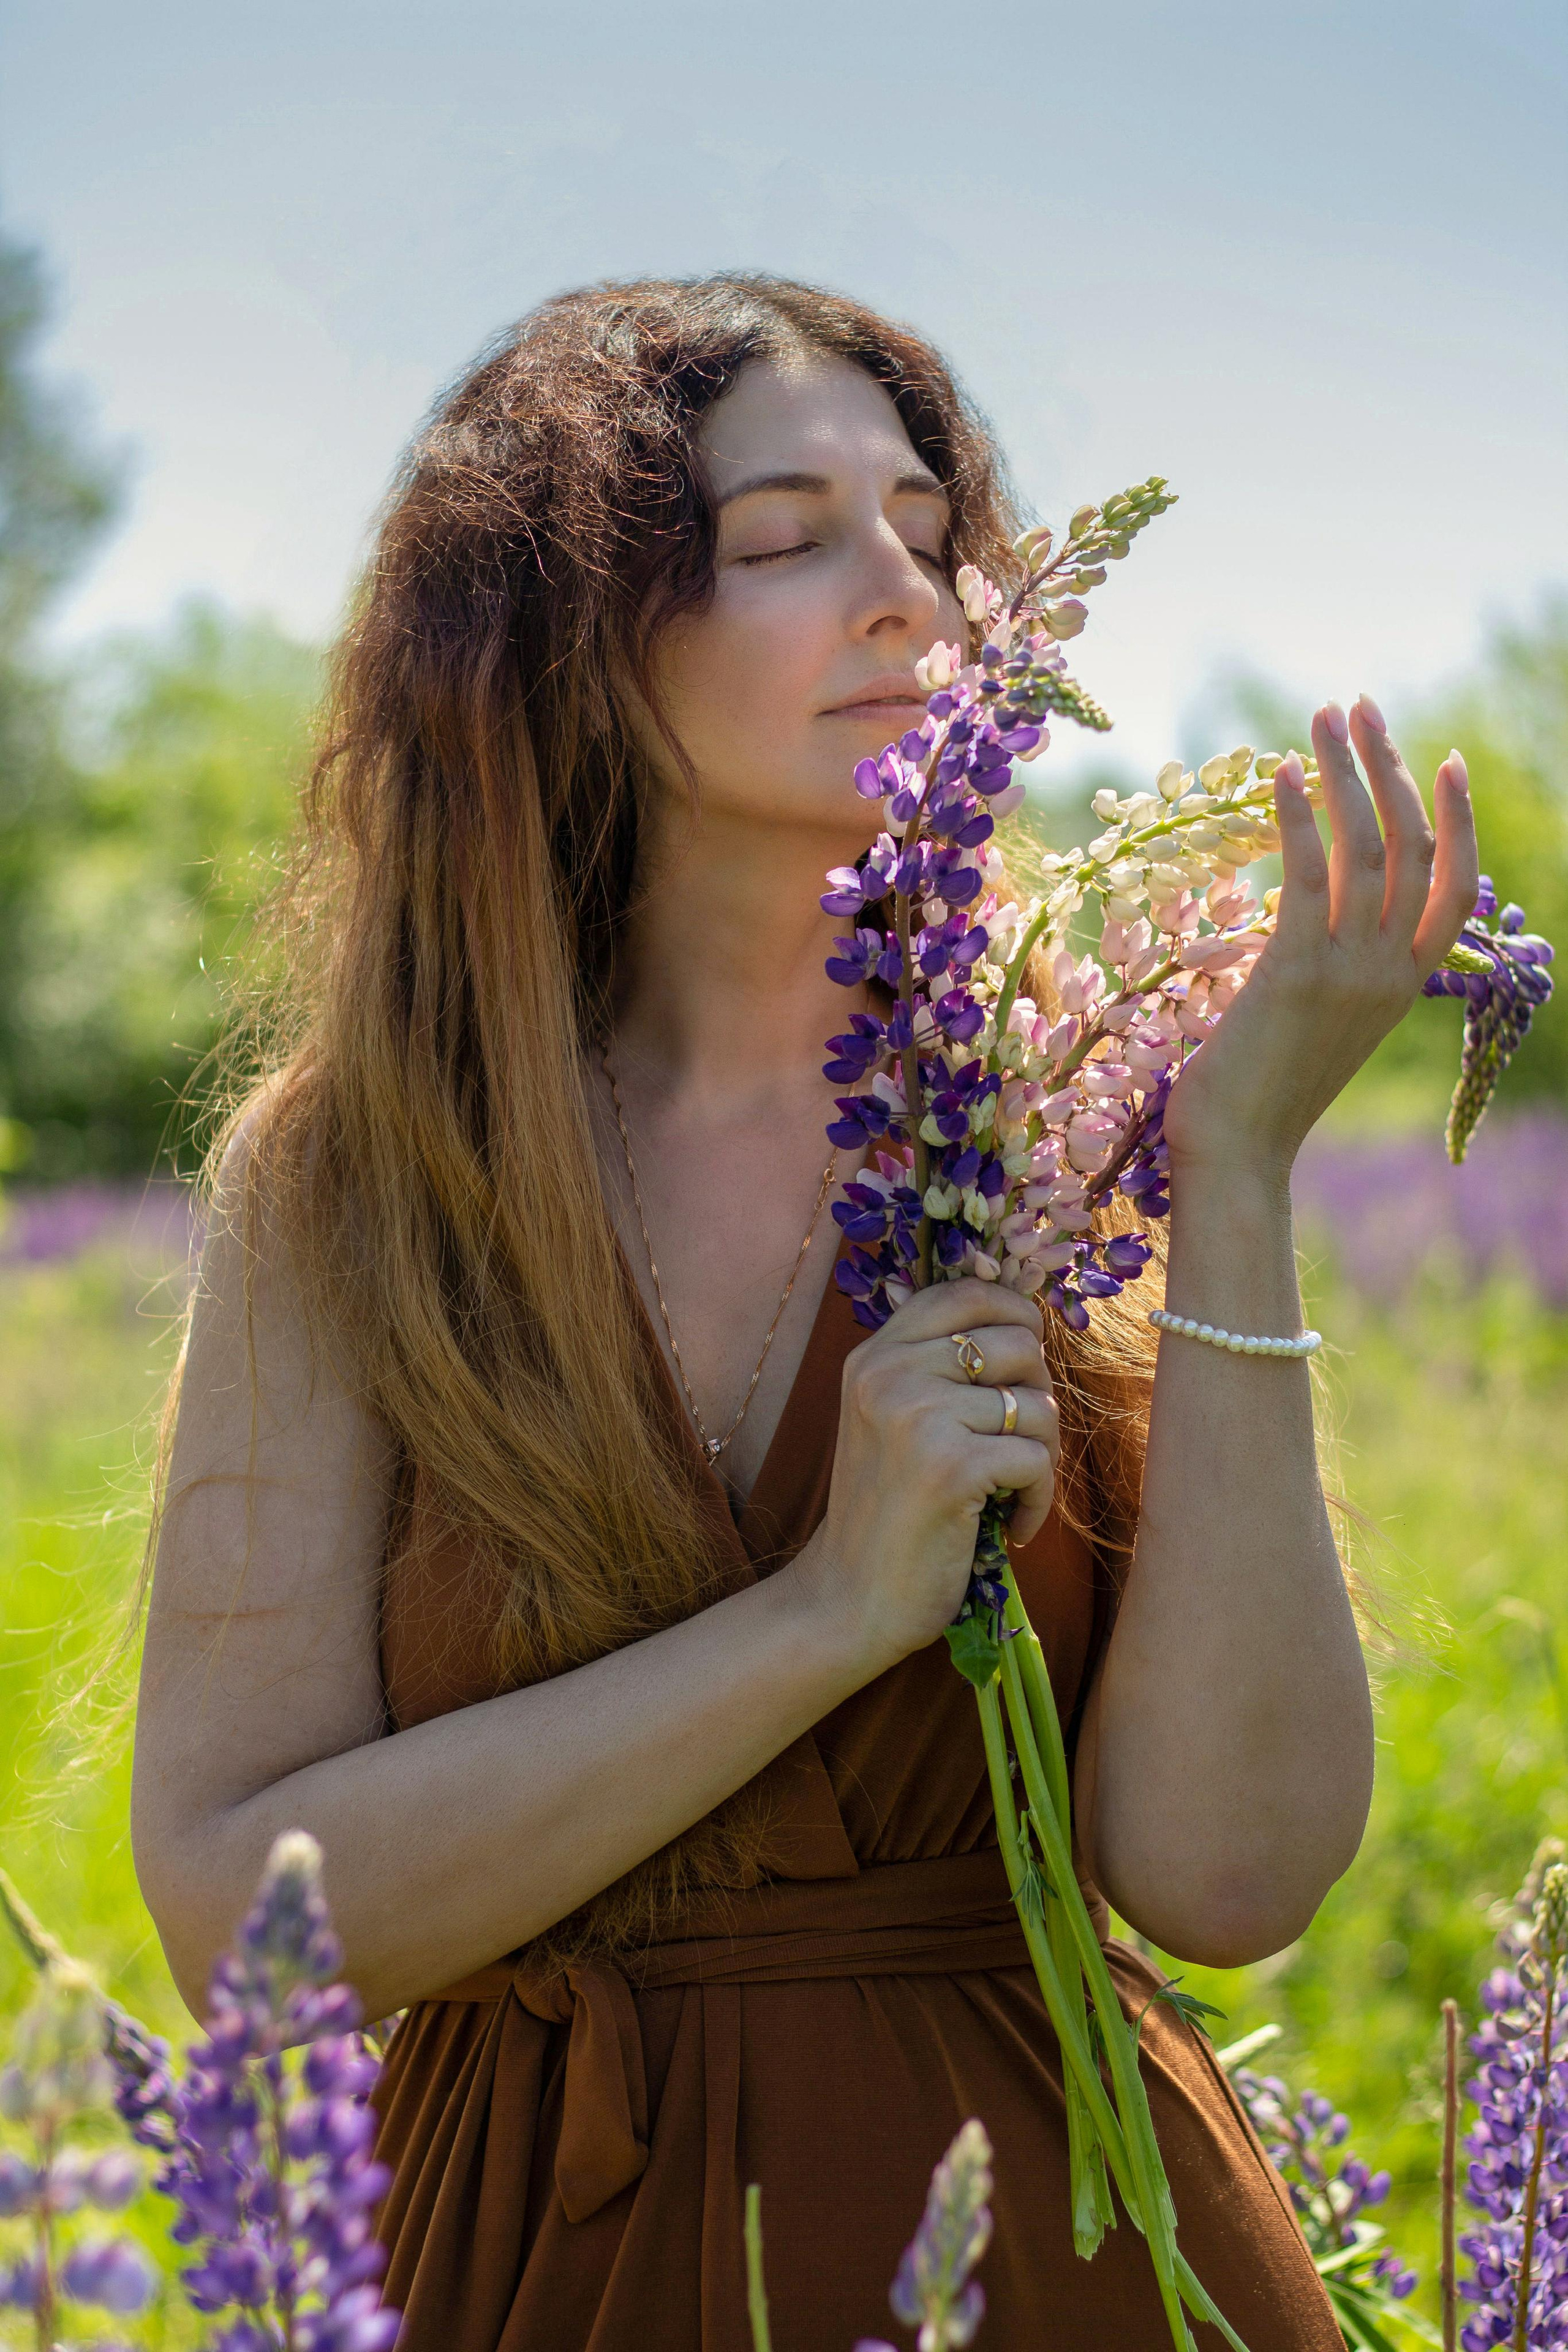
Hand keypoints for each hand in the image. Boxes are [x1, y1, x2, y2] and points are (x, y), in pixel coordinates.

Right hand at [789, 1277, 1059, 1680]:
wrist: (849, 1599)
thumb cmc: (889, 1512)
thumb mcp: (893, 1419)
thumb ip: (937, 1368)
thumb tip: (1025, 1323)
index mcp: (874, 1355)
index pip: (966, 1292)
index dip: (1016, 1314)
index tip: (1026, 1363)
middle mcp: (889, 1373)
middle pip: (1018, 1343)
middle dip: (1038, 1395)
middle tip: (1018, 1443)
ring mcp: (917, 1416)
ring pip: (1037, 1405)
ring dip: (1041, 1456)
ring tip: (1009, 1491)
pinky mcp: (949, 1467)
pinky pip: (1037, 1461)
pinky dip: (1037, 1501)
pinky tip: (1011, 1526)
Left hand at [1159, 696, 1479, 1178]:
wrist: (1237, 1155)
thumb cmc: (1258, 1091)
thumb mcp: (1314, 1019)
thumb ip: (1327, 964)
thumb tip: (1303, 911)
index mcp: (1403, 985)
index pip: (1455, 886)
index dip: (1456, 818)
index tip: (1440, 758)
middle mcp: (1389, 973)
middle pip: (1413, 847)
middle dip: (1389, 766)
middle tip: (1358, 708)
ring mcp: (1348, 971)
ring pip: (1367, 847)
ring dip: (1343, 772)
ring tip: (1321, 717)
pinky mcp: (1295, 971)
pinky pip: (1306, 875)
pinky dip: (1295, 817)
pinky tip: (1279, 774)